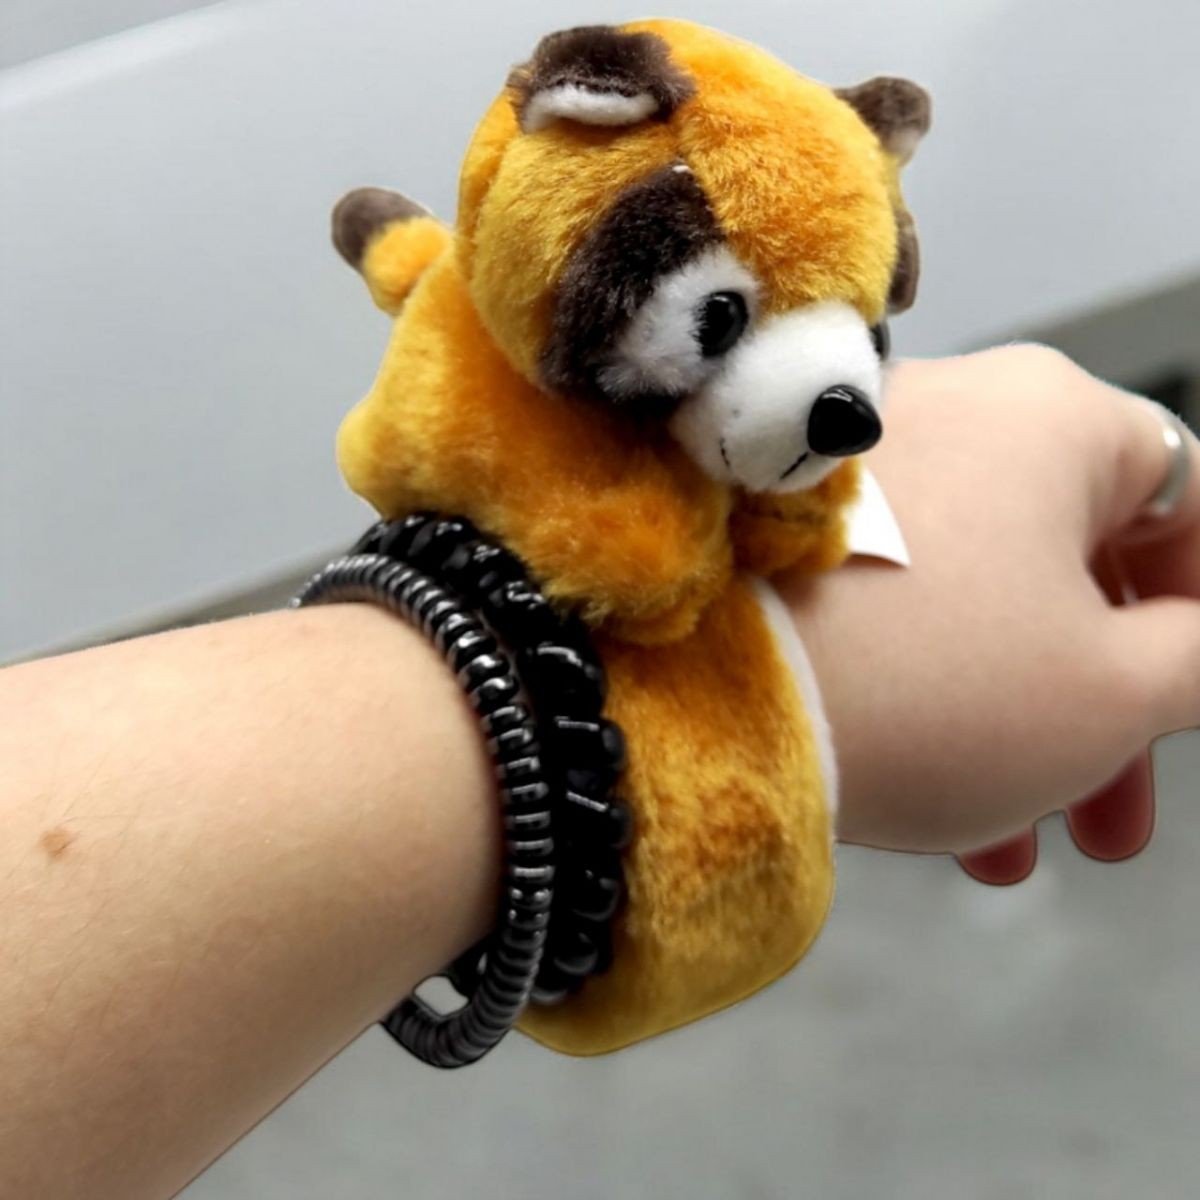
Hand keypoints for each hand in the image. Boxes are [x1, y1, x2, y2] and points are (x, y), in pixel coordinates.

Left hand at [778, 345, 1198, 880]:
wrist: (702, 690)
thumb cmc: (921, 679)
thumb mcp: (1112, 691)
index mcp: (1055, 420)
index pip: (1183, 505)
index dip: (1198, 612)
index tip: (1188, 701)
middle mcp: (954, 414)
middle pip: (1073, 572)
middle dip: (1103, 714)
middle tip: (1110, 821)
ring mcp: (859, 470)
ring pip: (978, 606)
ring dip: (1010, 727)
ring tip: (1004, 846)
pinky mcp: (785, 532)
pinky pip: (892, 607)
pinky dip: (924, 692)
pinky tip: (923, 791)